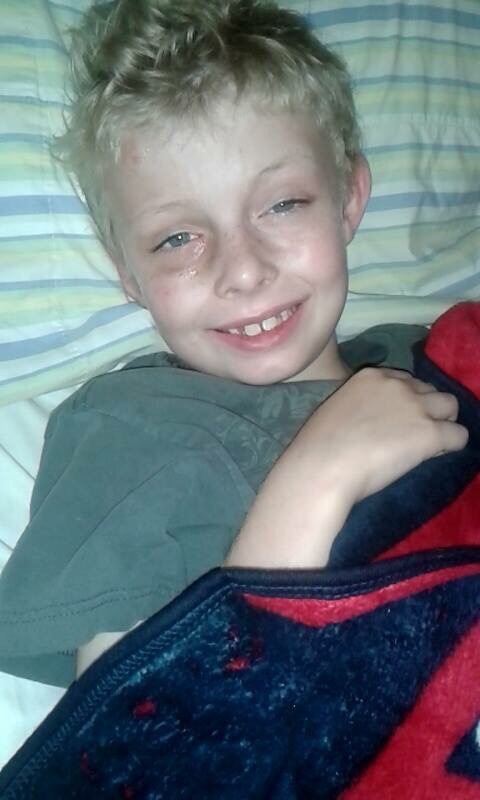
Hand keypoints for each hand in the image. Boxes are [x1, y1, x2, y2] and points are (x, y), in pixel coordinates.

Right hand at [292, 367, 467, 504]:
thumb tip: (373, 422)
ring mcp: (416, 408)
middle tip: (410, 436)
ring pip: (451, 407)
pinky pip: (460, 435)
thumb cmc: (316, 448)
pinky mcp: (430, 433)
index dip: (405, 403)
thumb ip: (361, 406)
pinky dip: (450, 447)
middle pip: (430, 391)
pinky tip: (430, 458)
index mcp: (371, 376)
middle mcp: (397, 385)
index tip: (395, 422)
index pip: (405, 381)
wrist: (320, 469)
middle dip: (425, 411)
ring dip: (442, 424)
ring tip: (426, 445)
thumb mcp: (337, 410)